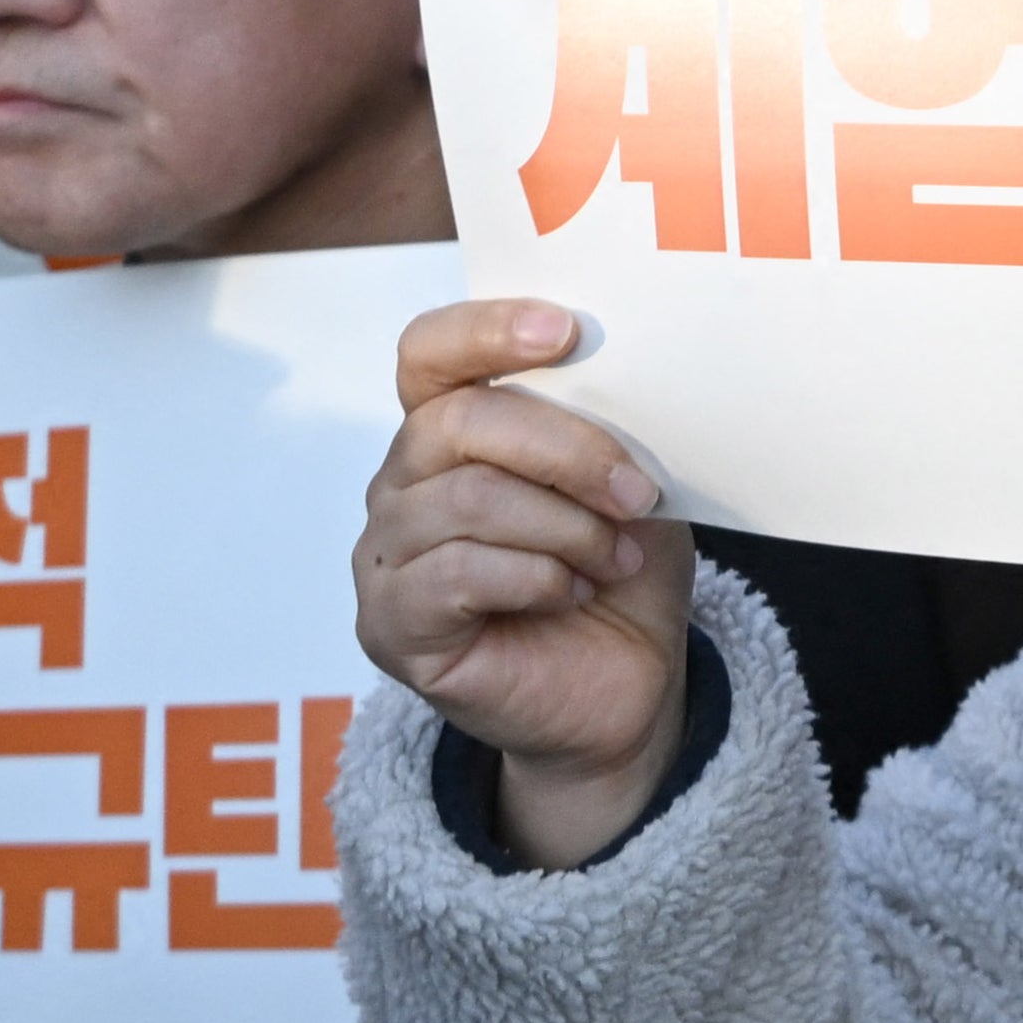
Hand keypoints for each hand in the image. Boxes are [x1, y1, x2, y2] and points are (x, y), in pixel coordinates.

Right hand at [356, 299, 695, 865]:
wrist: (625, 692)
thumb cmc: (617, 577)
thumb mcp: (629, 486)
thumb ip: (608, 431)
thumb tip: (632, 373)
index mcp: (449, 431)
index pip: (429, 353)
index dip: (486, 329)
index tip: (568, 330)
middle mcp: (401, 484)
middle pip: (456, 421)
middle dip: (565, 451)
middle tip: (635, 492)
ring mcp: (387, 556)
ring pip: (467, 500)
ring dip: (564, 526)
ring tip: (615, 558)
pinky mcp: (392, 626)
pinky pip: (460, 573)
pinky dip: (537, 577)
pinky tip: (572, 593)